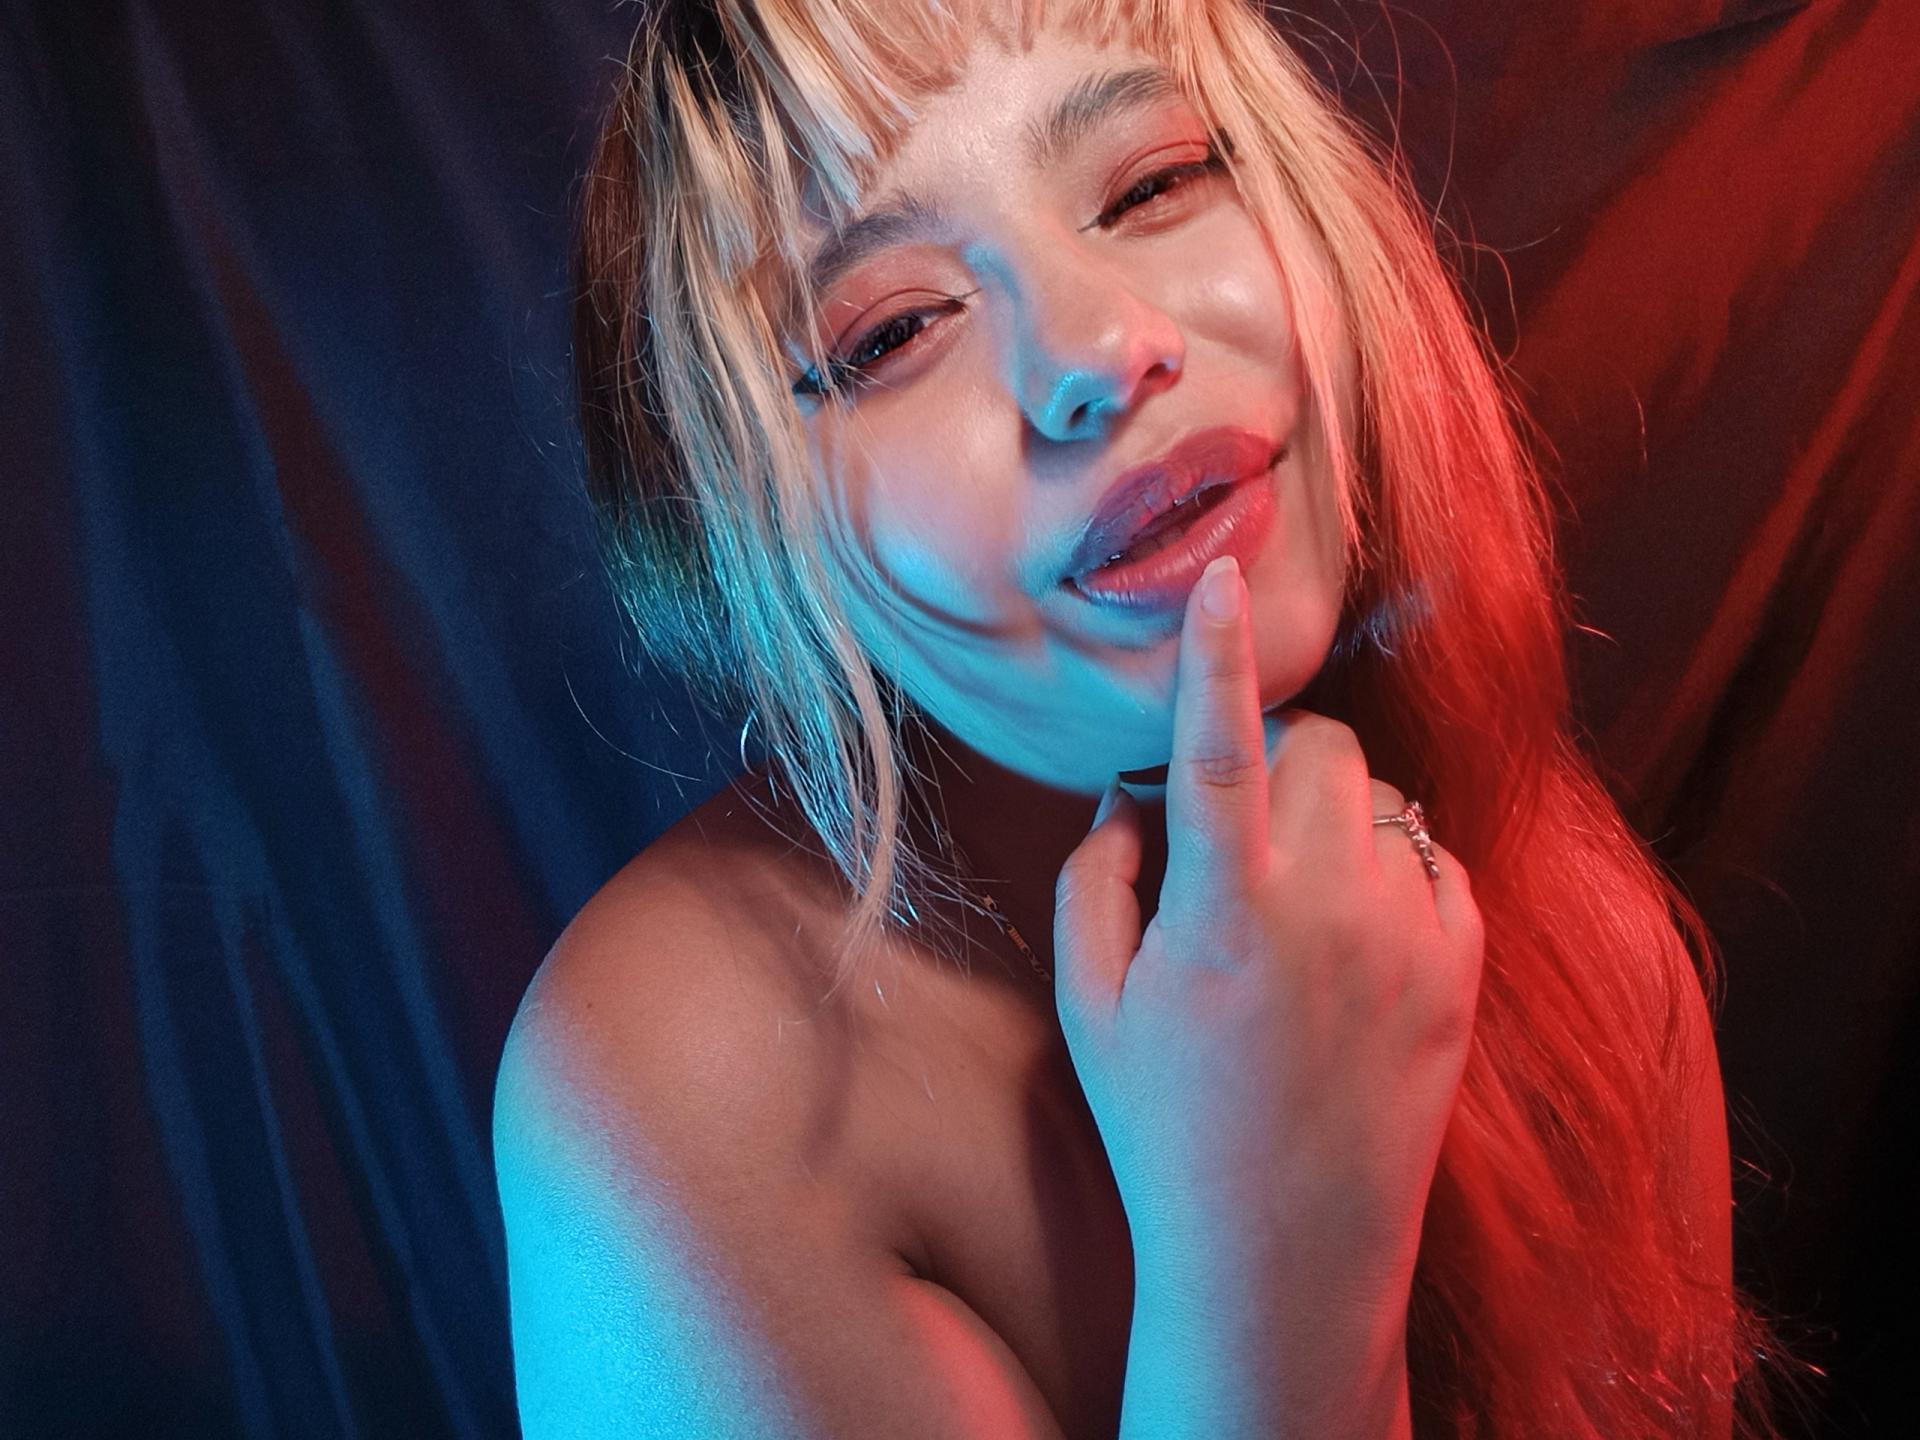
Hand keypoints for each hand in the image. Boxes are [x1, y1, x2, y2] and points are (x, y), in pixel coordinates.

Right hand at [1052, 555, 1483, 1310]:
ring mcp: (1408, 936)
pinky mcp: (1462, 969)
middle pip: (1323, 745)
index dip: (1213, 653)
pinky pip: (1435, 856)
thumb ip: (1097, 880)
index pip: (1217, 746)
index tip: (1217, 575)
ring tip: (1296, 891)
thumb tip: (1130, 795)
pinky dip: (1392, 862)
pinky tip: (1354, 927)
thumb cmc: (1167, 1127)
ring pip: (1381, 796)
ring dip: (1333, 809)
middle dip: (1280, 750)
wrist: (1288, 1248)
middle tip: (1242, 818)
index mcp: (1223, 912)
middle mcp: (1328, 908)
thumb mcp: (1090, 1007)